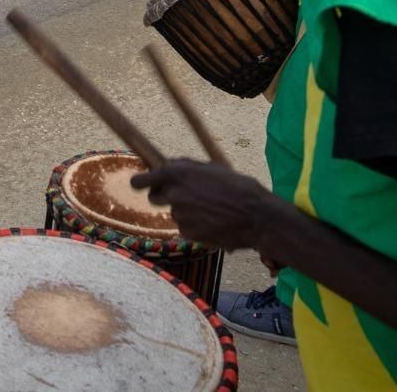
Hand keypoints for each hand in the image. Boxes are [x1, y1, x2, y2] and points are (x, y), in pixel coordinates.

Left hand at [130, 158, 279, 252]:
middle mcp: (173, 194)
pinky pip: (185, 228)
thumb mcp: (211, 167)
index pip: (140, 181)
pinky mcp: (187, 233)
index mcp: (176, 173)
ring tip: (210, 209)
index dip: (141, 182)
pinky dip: (195, 226)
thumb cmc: (238, 187)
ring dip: (186, 211)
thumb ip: (186, 166)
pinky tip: (213, 222)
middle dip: (164, 197)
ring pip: (174, 213)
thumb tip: (168, 164)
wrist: (256, 217)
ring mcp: (179, 215)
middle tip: (185, 197)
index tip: (143, 183)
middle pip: (154, 198)